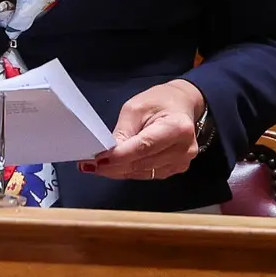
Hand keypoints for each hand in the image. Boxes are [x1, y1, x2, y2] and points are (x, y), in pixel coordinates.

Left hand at [84, 80, 204, 180]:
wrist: (182, 105)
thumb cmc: (158, 101)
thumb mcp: (135, 108)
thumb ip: (123, 131)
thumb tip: (108, 154)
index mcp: (177, 128)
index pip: (143, 147)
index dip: (119, 156)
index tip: (98, 160)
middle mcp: (184, 149)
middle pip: (142, 163)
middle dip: (115, 166)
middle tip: (91, 166)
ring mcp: (182, 162)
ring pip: (143, 173)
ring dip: (120, 171)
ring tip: (100, 166)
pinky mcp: (177, 169)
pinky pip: (148, 175)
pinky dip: (131, 172)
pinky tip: (117, 167)